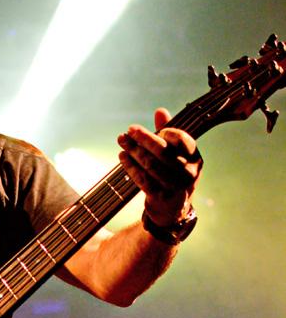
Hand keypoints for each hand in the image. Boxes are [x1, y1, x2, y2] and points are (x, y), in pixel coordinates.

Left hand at [117, 108, 202, 226]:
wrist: (172, 207)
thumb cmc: (172, 173)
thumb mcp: (175, 153)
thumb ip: (168, 132)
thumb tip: (160, 111)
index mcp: (195, 158)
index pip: (182, 139)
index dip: (165, 131)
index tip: (150, 129)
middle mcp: (188, 172)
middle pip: (163, 151)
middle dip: (143, 139)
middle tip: (129, 131)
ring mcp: (175, 186)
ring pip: (151, 165)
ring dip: (134, 151)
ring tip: (122, 141)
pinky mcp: (161, 196)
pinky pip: (142, 179)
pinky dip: (130, 166)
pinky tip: (122, 157)